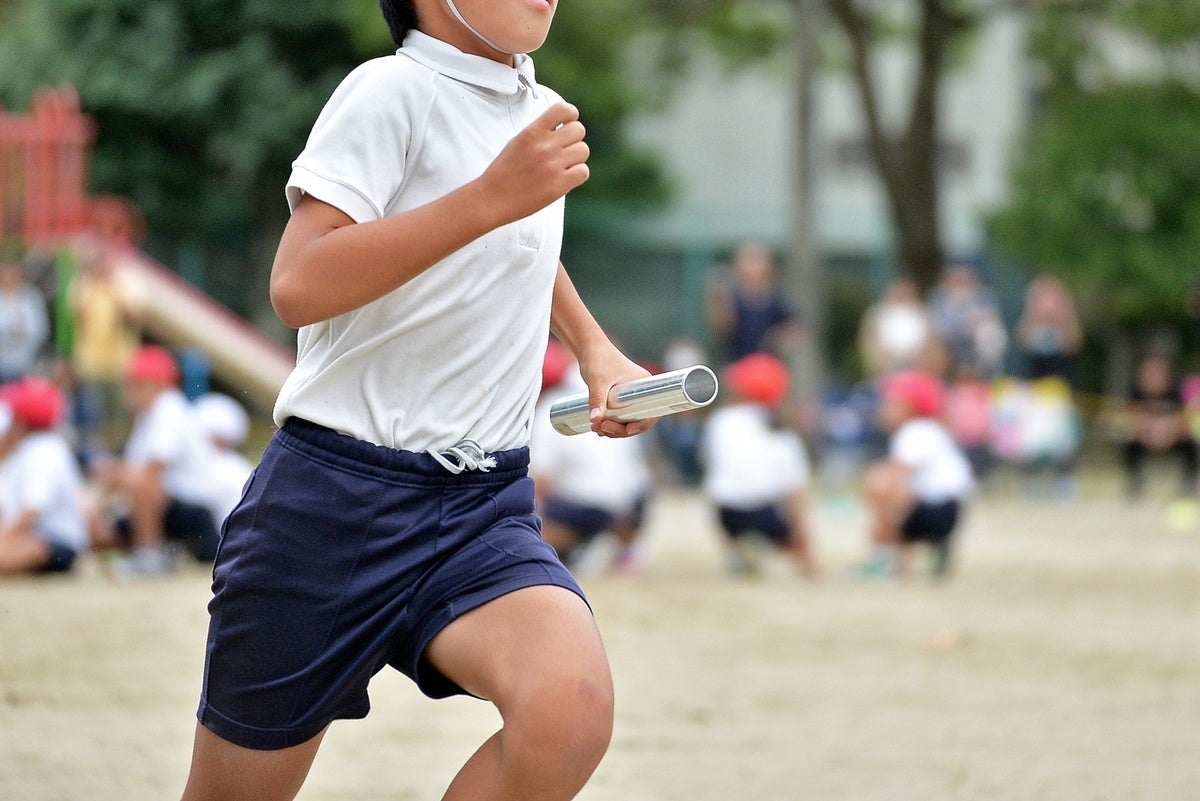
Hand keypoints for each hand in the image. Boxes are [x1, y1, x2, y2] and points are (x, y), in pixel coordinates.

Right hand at [476, 103, 589, 224]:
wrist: (493, 198)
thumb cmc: (505, 171)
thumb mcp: (518, 141)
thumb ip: (541, 132)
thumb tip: (563, 126)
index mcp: (532, 132)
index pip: (564, 109)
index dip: (570, 116)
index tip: (565, 125)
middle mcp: (544, 146)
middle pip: (579, 130)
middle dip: (573, 139)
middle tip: (563, 149)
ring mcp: (553, 165)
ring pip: (583, 150)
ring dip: (576, 157)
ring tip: (561, 165)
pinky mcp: (559, 185)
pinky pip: (583, 171)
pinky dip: (577, 174)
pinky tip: (564, 177)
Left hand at [578, 348, 654, 437]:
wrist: (589, 349)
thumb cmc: (598, 360)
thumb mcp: (598, 382)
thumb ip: (597, 400)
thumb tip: (594, 420)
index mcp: (646, 385)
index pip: (651, 412)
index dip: (641, 425)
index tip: (627, 430)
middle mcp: (642, 392)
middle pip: (638, 420)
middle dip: (620, 430)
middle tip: (601, 428)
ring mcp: (632, 397)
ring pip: (628, 421)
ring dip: (613, 429)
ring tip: (595, 428)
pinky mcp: (621, 399)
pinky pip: (621, 417)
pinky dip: (611, 424)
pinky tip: (597, 427)